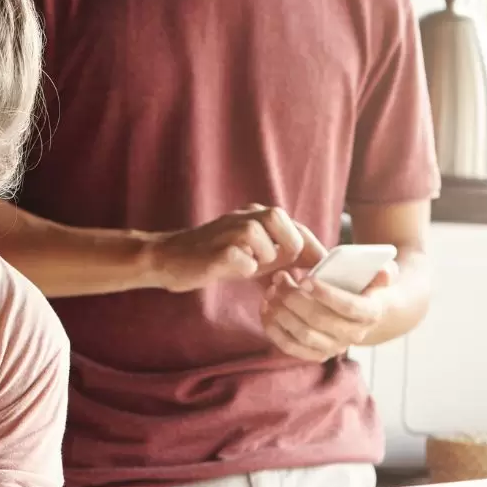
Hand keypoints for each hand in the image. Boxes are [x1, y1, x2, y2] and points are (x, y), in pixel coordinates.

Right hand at [152, 204, 325, 291]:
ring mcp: (227, 231)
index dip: (312, 248)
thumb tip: (317, 262)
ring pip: (263, 238)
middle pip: (281, 220)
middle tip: (279, 268)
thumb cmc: (214, 258)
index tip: (318, 269)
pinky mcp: (214, 251)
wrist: (167, 259)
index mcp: (256, 215)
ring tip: (252, 267)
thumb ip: (283, 254)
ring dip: (264, 258)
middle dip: (288, 248)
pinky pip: (242, 260)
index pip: (296, 226)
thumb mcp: (254, 253)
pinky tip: (235, 271)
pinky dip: (244, 269)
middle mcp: (243, 216)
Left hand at [262, 265, 395, 360]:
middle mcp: (353, 335)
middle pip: (319, 320)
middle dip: (295, 298)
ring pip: (302, 334)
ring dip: (281, 311)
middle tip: (280, 278)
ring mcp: (334, 348)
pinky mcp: (315, 354)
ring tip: (271, 290)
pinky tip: (265, 308)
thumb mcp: (377, 277)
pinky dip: (273, 328)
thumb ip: (383, 273)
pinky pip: (289, 346)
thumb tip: (385, 271)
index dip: (326, 294)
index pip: (349, 306)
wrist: (363, 313)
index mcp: (370, 313)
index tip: (305, 279)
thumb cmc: (364, 287)